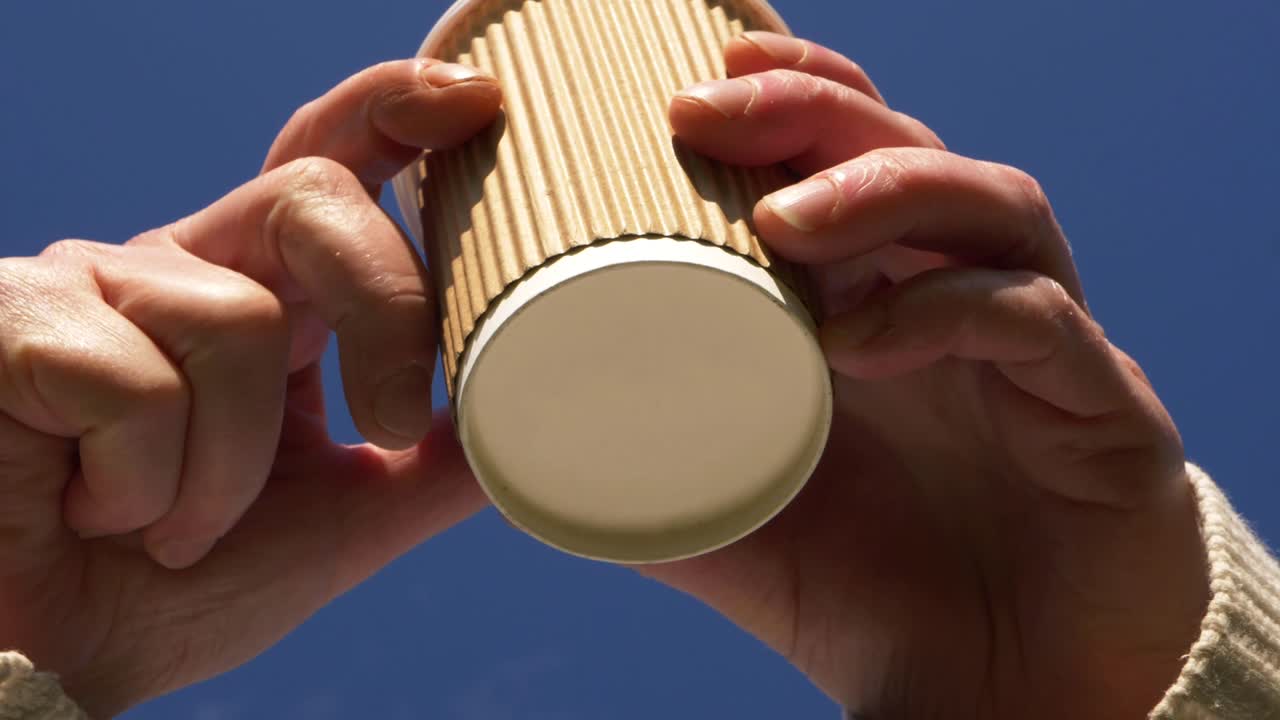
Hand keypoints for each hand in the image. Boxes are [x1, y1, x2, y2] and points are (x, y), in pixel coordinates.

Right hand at [0, 59, 500, 717]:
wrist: (48, 670)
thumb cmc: (171, 590)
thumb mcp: (337, 522)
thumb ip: (432, 469)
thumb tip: (531, 421)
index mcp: (261, 297)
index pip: (333, 169)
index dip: (397, 113)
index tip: (478, 101)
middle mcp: (181, 269)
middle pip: (316, 196)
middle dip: (384, 304)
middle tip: (393, 419)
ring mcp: (91, 286)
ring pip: (237, 318)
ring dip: (228, 472)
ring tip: (173, 531)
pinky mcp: (13, 323)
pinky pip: (133, 380)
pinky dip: (141, 484)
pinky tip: (91, 515)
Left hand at [645, 33, 1208, 718]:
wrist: (989, 702)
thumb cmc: (862, 595)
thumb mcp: (723, 524)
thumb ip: (630, 472)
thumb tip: (499, 440)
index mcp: (885, 307)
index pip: (850, 160)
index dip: (789, 99)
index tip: (690, 85)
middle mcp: (966, 304)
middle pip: (916, 152)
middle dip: (816, 112)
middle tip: (708, 107)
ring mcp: (1044, 350)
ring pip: (993, 210)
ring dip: (887, 192)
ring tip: (785, 221)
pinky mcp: (1107, 413)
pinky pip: (1040, 324)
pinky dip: (951, 308)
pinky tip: (863, 340)